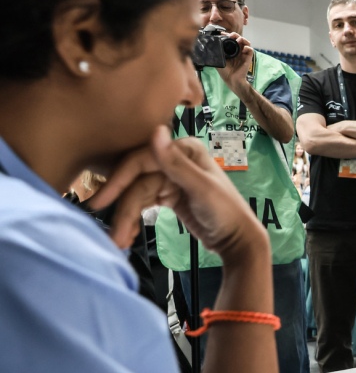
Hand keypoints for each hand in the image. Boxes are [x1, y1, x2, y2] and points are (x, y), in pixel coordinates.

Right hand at [90, 126, 266, 260]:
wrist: (238, 240)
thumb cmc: (226, 212)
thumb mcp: (201, 188)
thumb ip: (176, 163)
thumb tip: (155, 130)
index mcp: (185, 149)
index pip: (141, 161)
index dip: (118, 181)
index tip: (99, 203)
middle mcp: (176, 159)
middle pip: (137, 182)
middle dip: (123, 209)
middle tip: (113, 236)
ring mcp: (172, 178)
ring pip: (138, 196)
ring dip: (127, 219)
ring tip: (120, 242)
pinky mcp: (169, 195)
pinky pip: (144, 204)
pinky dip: (135, 219)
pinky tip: (128, 235)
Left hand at [215, 32, 252, 91]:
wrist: (231, 80)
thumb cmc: (225, 72)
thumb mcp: (218, 60)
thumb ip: (215, 53)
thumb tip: (209, 46)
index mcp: (231, 51)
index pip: (230, 40)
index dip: (227, 35)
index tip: (221, 34)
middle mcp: (238, 51)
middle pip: (239, 39)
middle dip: (235, 35)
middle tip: (230, 36)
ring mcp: (243, 54)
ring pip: (246, 42)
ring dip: (242, 39)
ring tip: (238, 40)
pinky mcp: (248, 58)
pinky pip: (250, 50)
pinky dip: (247, 47)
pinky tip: (242, 49)